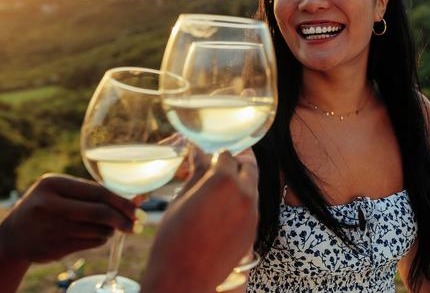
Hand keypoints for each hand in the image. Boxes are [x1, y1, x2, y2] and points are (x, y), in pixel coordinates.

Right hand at [0, 174, 135, 292]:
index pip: (98, 192)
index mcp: (52, 184)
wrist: (13, 237)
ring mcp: (50, 228)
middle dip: (124, 219)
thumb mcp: (61, 191)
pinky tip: (94, 234)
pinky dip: (101, 239)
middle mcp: (49, 205)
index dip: (123, 201)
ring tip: (107, 225)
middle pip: (100, 212)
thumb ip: (94, 192)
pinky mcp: (54, 248)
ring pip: (99, 230)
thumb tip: (138, 197)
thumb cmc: (47, 207)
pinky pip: (92, 243)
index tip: (139, 209)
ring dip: (111, 230)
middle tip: (137, 224)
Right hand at [141, 151, 257, 292]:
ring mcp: (252, 212)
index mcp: (223, 180)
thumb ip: (197, 173)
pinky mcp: (254, 229)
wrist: (185, 277)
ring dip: (239, 183)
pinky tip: (222, 212)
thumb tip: (198, 152)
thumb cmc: (175, 237)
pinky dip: (241, 202)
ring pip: (252, 186)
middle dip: (235, 165)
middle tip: (219, 170)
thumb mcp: (181, 199)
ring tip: (218, 193)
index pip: (226, 155)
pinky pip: (251, 206)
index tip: (208, 159)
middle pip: (248, 166)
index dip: (215, 156)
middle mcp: (244, 193)